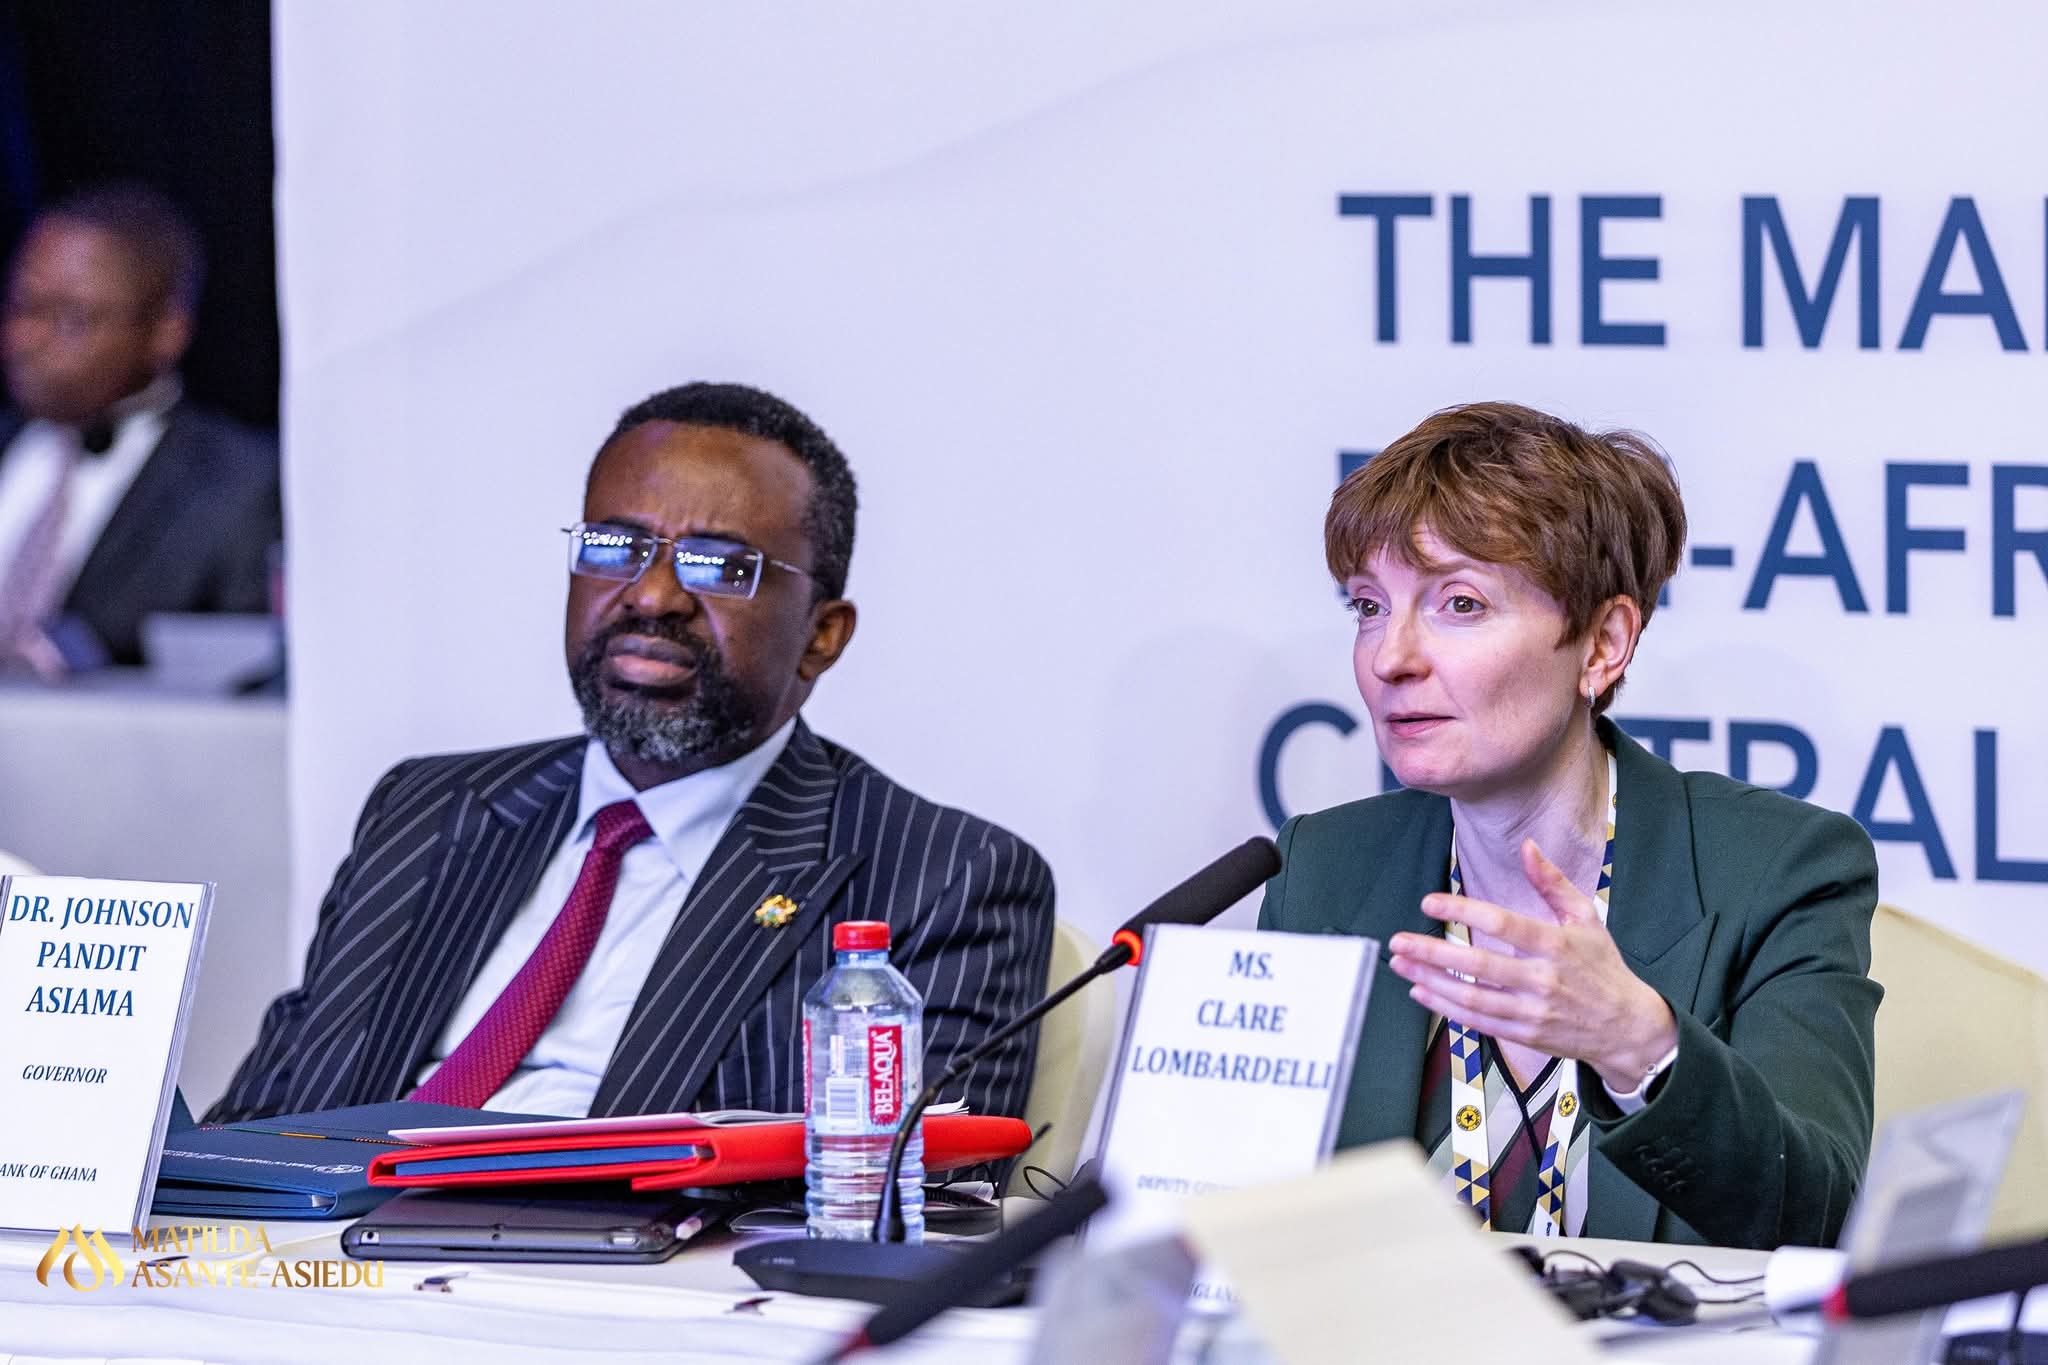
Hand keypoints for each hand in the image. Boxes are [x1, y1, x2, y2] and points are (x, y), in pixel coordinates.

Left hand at [1386, 838, 1677, 1090]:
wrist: (1628, 1027)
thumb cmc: (1603, 967)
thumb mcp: (1586, 917)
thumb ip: (1552, 882)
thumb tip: (1527, 846)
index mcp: (1556, 945)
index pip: (1501, 923)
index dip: (1462, 910)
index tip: (1430, 902)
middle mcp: (1542, 980)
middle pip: (1478, 965)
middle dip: (1432, 952)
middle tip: (1399, 941)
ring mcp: (1532, 1011)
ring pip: (1472, 998)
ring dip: (1431, 981)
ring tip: (1401, 964)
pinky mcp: (1525, 1035)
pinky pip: (1478, 1023)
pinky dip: (1446, 1008)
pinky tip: (1422, 991)